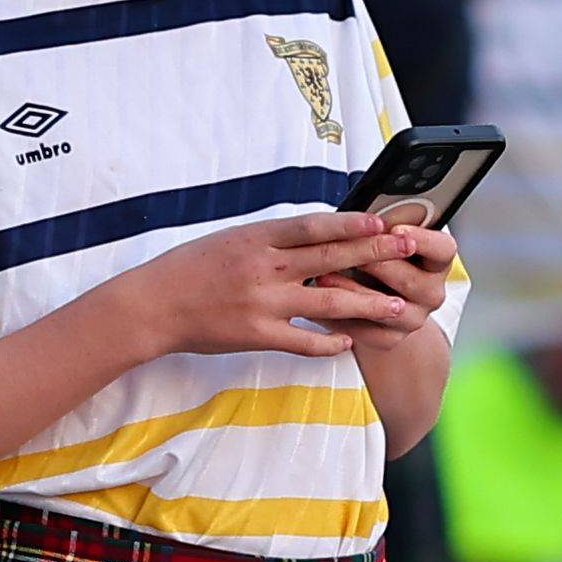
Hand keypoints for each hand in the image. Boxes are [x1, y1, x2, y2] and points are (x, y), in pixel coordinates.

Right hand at [137, 209, 435, 360]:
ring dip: (367, 304)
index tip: (383, 219)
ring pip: (327, 301)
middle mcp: (264, 267)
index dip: (352, 222)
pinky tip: (349, 341)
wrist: (153, 305)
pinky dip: (329, 341)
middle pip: (330, 257)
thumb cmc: (191, 269)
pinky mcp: (256, 334)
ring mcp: (262, 302)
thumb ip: (272, 239)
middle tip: (408, 250)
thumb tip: (315, 233)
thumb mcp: (232, 239)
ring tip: (398, 307)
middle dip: (374, 253)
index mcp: (258, 237)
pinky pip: (303, 339)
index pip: (314, 225)